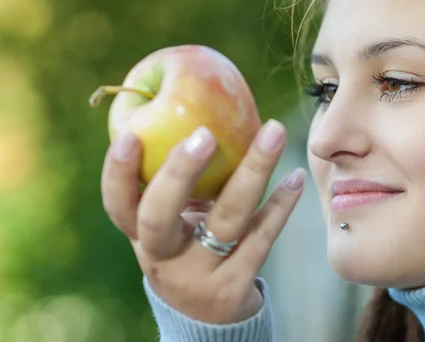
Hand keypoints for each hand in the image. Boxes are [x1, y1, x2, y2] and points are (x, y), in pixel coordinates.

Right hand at [100, 119, 304, 322]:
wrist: (207, 321)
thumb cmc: (189, 254)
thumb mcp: (173, 229)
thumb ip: (175, 188)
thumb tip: (191, 115)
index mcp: (142, 238)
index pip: (118, 206)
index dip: (118, 173)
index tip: (130, 134)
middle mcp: (163, 259)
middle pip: (159, 217)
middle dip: (178, 173)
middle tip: (205, 134)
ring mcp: (199, 276)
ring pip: (226, 221)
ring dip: (252, 172)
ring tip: (274, 132)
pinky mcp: (235, 287)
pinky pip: (261, 237)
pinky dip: (280, 205)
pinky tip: (295, 177)